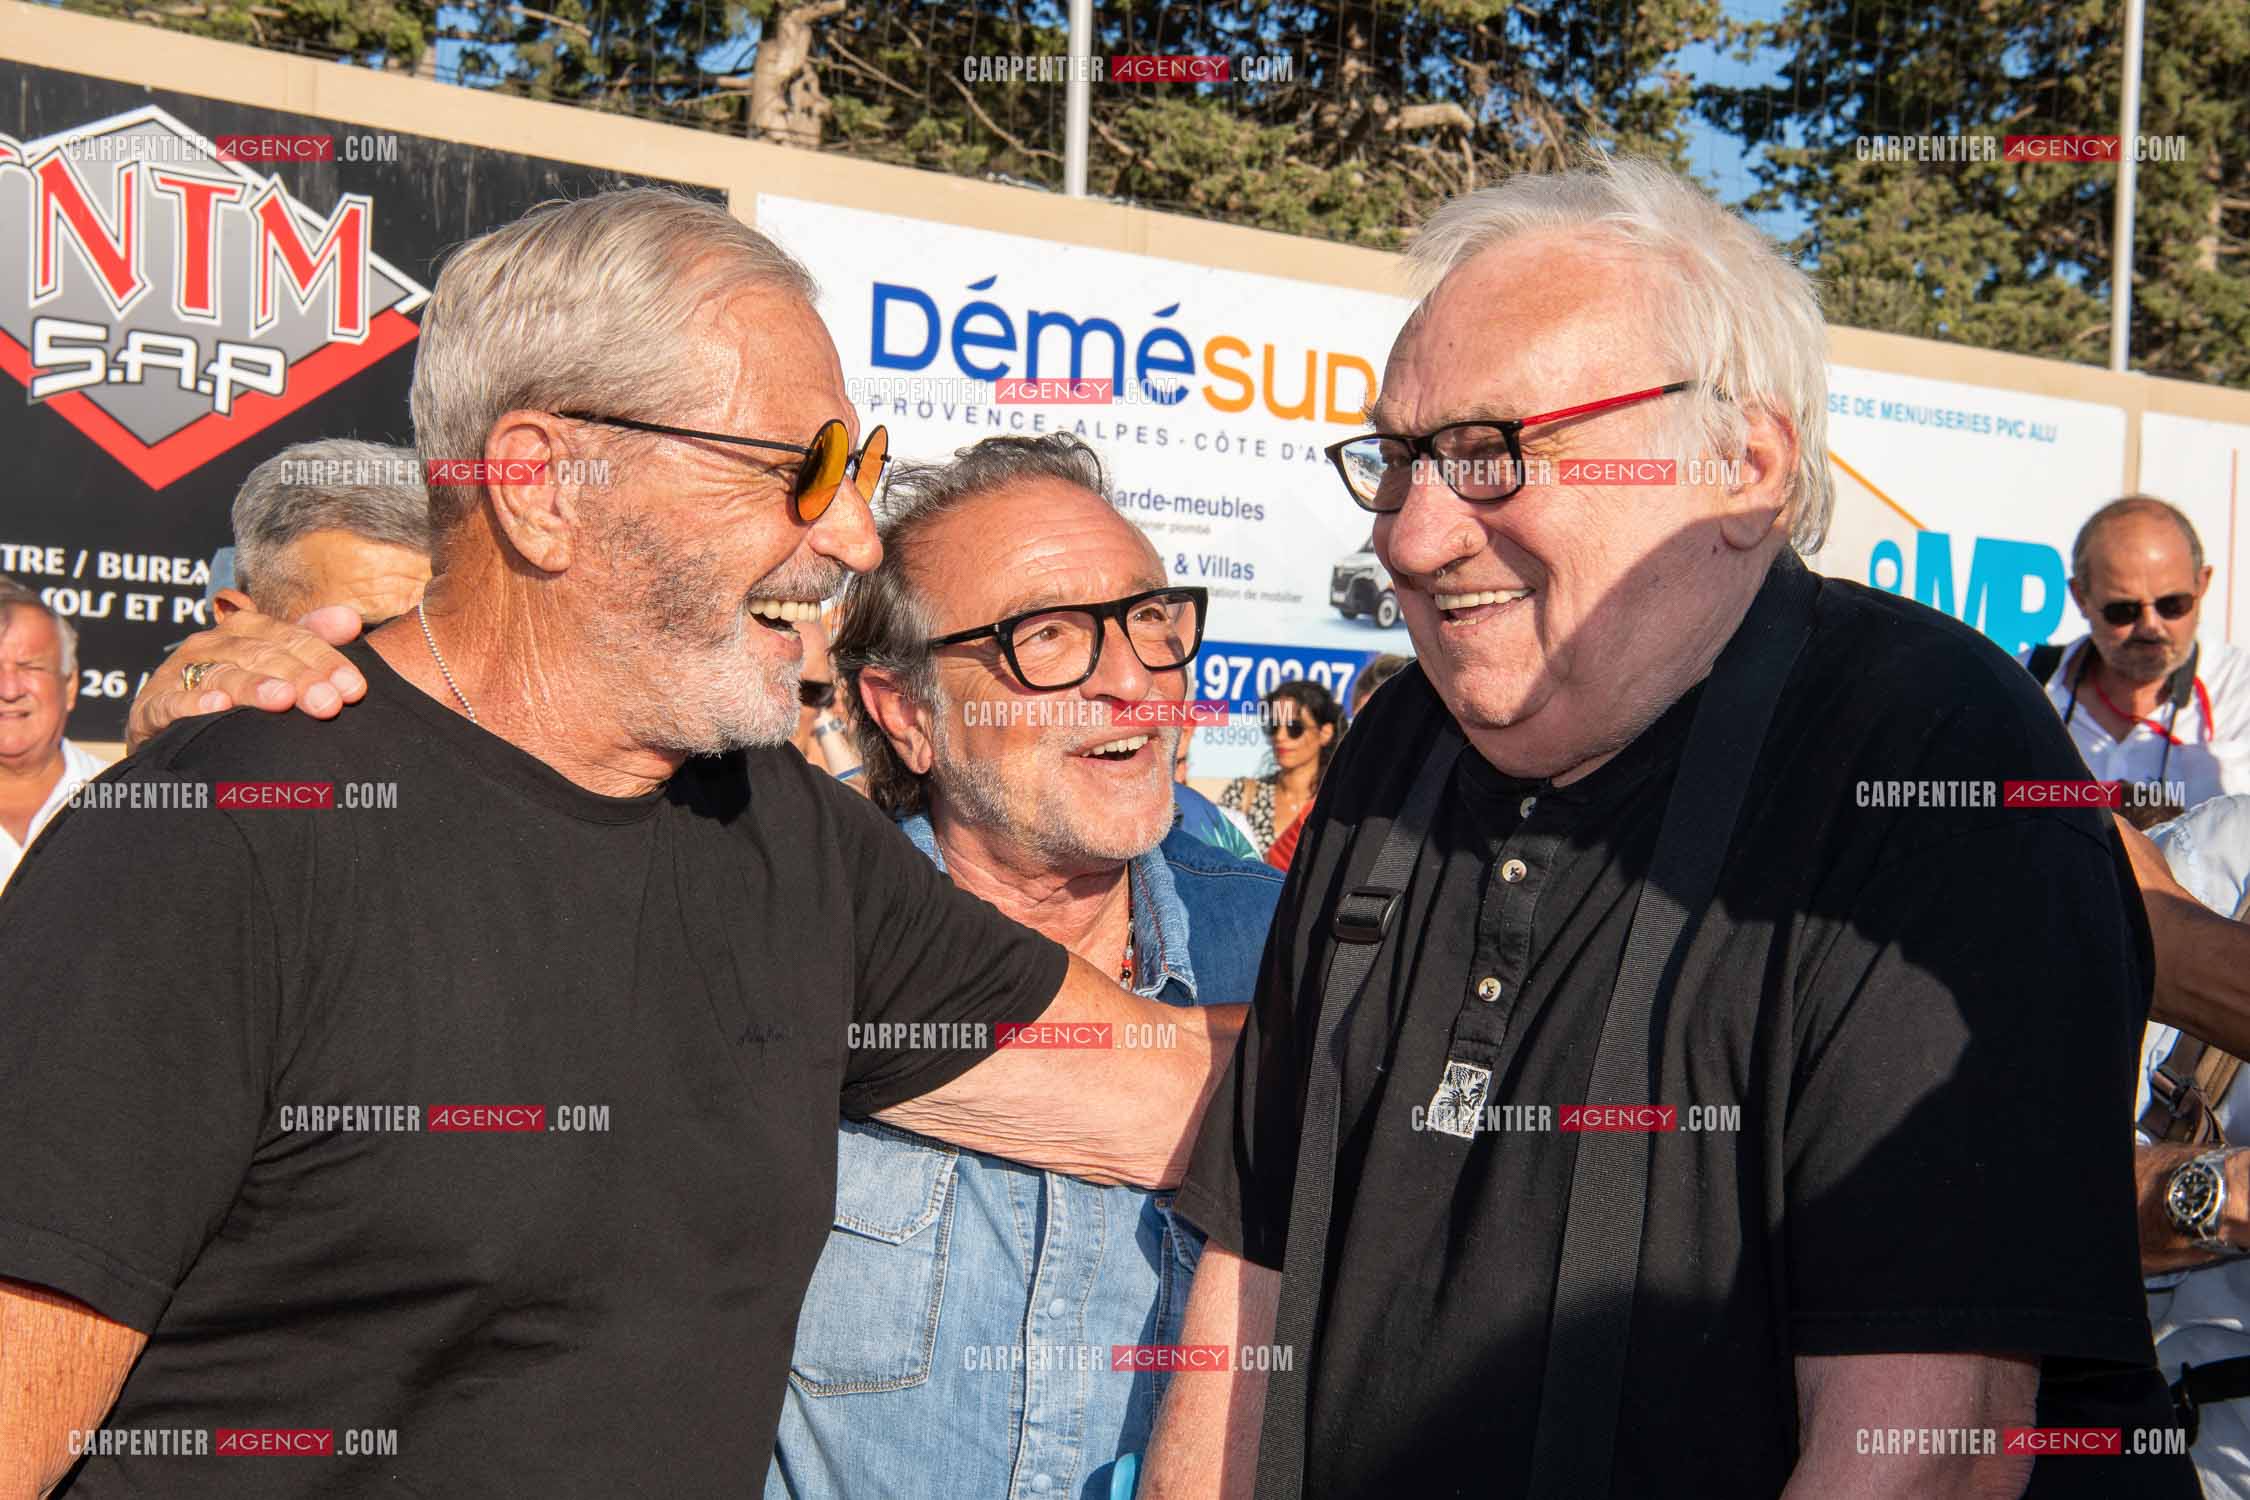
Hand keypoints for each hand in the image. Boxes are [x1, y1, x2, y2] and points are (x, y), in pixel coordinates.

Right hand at [125, 605, 367, 751]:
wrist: (168, 722)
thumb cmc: (232, 688)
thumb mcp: (271, 660)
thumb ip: (310, 639)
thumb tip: (350, 618)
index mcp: (244, 629)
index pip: (293, 638)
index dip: (325, 661)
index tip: (355, 688)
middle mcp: (212, 644)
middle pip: (263, 656)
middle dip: (299, 678)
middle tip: (328, 703)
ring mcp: (180, 672)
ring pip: (223, 674)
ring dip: (253, 687)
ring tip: (282, 700)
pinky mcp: (154, 704)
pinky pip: (173, 701)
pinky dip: (194, 702)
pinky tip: (217, 706)